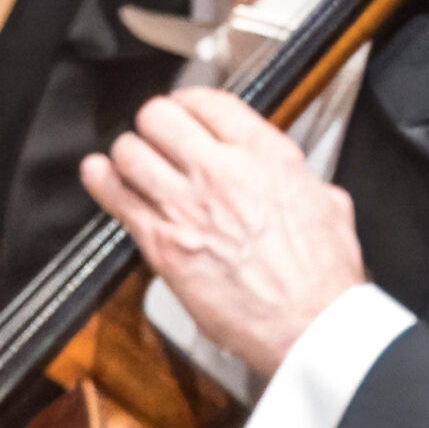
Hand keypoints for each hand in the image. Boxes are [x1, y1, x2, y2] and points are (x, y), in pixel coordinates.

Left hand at [81, 87, 365, 378]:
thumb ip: (300, 181)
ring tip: (133, 164)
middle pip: (160, 116)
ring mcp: (189, 205)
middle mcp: (222, 171)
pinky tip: (99, 176)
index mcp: (267, 155)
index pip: (208, 101)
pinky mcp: (164, 244)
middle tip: (157, 140)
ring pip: (131, 151)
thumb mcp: (329, 206)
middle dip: (155, 125)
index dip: (189, 104)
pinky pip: (117, 197)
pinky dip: (102, 182)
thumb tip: (291, 180)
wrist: (312, 326)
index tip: (184, 114)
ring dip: (129, 155)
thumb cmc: (323, 279)